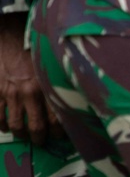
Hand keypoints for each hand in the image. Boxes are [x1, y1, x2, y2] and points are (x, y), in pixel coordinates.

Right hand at [0, 13, 61, 144]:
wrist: (9, 35)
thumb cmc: (35, 50)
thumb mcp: (53, 66)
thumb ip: (60, 84)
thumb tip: (75, 102)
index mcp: (49, 87)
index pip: (58, 119)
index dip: (60, 133)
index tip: (61, 136)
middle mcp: (31, 93)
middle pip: (37, 127)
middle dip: (40, 138)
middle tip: (42, 141)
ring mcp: (11, 94)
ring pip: (17, 126)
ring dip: (21, 134)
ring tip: (25, 135)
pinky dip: (2, 126)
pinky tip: (7, 127)